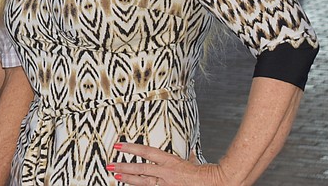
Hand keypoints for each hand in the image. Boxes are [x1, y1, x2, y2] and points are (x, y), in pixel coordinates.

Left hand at [107, 142, 228, 185]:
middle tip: (109, 165)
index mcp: (170, 161)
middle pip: (140, 169)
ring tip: (114, 176)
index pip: (146, 152)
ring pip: (142, 181)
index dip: (131, 148)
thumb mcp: (193, 161)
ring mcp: (167, 184)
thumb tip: (189, 154)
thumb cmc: (206, 172)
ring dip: (128, 179)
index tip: (118, 146)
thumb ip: (187, 157)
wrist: (218, 182)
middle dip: (123, 167)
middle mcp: (166, 172)